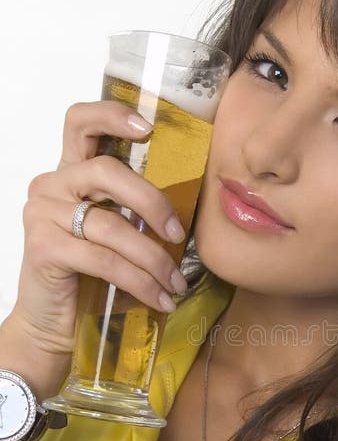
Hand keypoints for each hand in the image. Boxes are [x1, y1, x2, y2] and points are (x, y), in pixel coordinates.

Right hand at [6, 101, 187, 362]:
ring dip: (153, 258)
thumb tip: (192, 209)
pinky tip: (160, 299)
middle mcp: (51, 185)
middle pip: (107, 171)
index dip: (113, 115)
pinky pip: (104, 260)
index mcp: (70, 173)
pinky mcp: (44, 248)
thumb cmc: (91, 278)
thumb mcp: (117, 235)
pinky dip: (140, 282)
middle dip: (153, 203)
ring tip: (176, 283)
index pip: (80, 122)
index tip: (149, 127)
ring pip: (111, 225)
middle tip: (179, 235)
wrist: (54, 325)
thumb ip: (135, 211)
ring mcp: (42, 214)